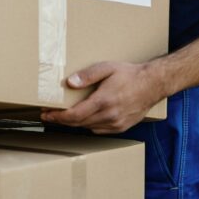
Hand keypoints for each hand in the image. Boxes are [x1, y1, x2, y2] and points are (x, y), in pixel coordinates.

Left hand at [40, 61, 163, 133]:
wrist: (152, 84)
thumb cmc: (128, 74)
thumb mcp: (106, 68)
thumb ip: (87, 75)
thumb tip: (70, 82)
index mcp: (103, 101)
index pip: (74, 115)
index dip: (58, 117)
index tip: (46, 114)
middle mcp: (109, 116)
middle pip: (78, 123)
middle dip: (61, 120)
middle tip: (48, 115)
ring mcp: (116, 124)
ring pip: (88, 128)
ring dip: (73, 123)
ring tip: (62, 116)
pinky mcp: (121, 127)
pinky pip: (99, 130)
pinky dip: (88, 125)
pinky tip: (83, 118)